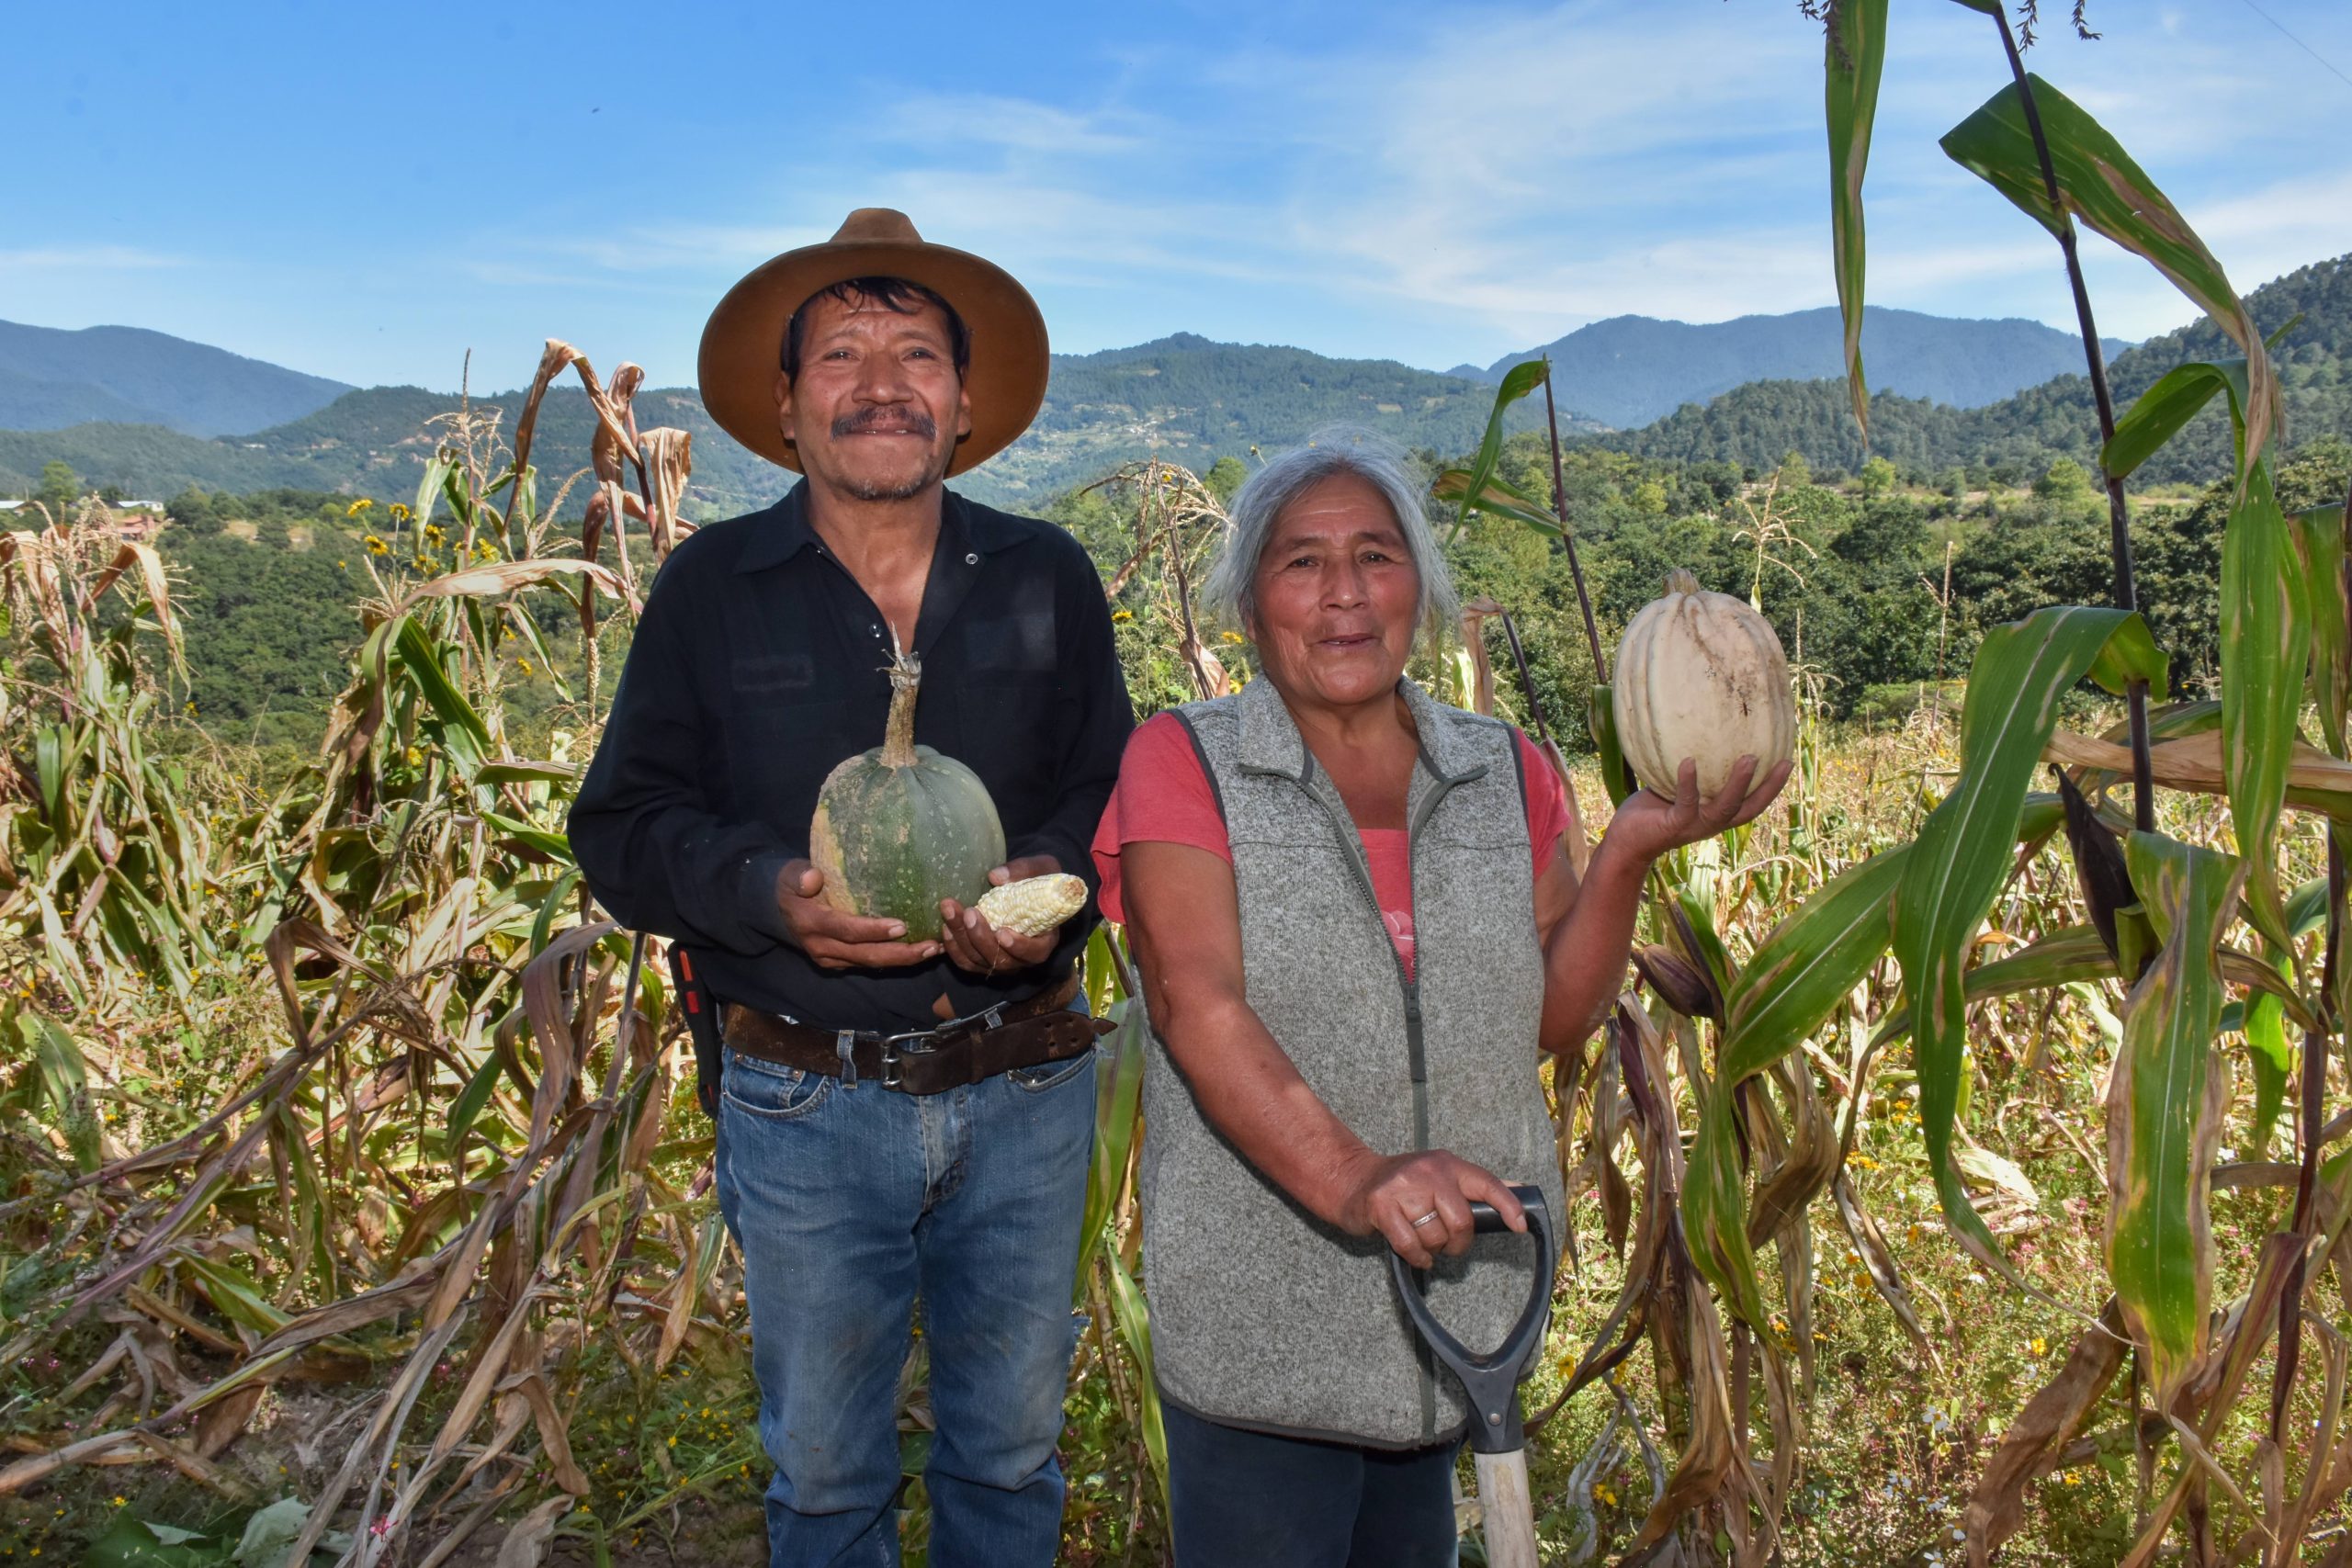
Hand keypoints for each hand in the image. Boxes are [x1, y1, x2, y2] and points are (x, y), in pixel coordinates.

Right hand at [771, 859, 941, 970]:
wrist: (775, 908)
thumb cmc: (790, 884)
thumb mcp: (789, 874)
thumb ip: (800, 875)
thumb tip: (812, 877)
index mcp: (812, 923)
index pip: (847, 930)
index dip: (874, 931)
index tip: (902, 925)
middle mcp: (822, 947)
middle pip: (866, 955)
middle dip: (901, 954)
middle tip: (931, 946)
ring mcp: (830, 958)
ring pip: (870, 963)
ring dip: (903, 959)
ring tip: (934, 950)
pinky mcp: (838, 962)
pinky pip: (868, 963)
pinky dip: (893, 959)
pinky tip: (918, 951)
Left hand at [938, 855, 1063, 976]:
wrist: (1024, 888)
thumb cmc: (1039, 880)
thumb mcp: (1041, 868)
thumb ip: (1023, 871)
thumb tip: (995, 876)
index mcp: (1044, 939)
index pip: (1035, 953)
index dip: (1020, 947)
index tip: (1003, 932)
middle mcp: (1023, 957)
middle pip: (1001, 960)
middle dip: (981, 938)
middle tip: (969, 913)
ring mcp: (1002, 962)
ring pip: (979, 961)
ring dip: (961, 939)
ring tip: (949, 912)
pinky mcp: (982, 960)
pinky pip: (966, 961)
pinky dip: (953, 947)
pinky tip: (945, 926)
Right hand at [1333, 1148, 1524, 1269]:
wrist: (1352, 1179)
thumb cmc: (1404, 1185)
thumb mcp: (1441, 1176)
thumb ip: (1477, 1185)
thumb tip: (1520, 1188)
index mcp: (1448, 1164)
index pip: (1486, 1183)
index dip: (1507, 1206)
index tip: (1520, 1227)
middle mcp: (1428, 1171)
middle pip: (1461, 1220)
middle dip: (1458, 1242)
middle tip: (1448, 1245)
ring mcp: (1403, 1187)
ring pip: (1434, 1236)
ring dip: (1432, 1249)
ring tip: (1423, 1241)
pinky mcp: (1381, 1206)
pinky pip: (1410, 1245)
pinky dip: (1417, 1257)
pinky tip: (1416, 1255)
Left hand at [1603, 755, 1791, 866]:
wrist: (1626, 840)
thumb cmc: (1652, 810)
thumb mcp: (1676, 787)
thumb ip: (1693, 769)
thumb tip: (1698, 731)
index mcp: (1717, 815)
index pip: (1753, 803)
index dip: (1773, 787)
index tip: (1788, 762)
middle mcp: (1712, 823)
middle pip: (1749, 809)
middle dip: (1769, 788)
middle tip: (1785, 762)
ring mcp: (1694, 825)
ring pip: (1725, 808)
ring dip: (1738, 784)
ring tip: (1749, 759)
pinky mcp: (1674, 825)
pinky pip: (1686, 802)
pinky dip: (1688, 782)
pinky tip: (1689, 761)